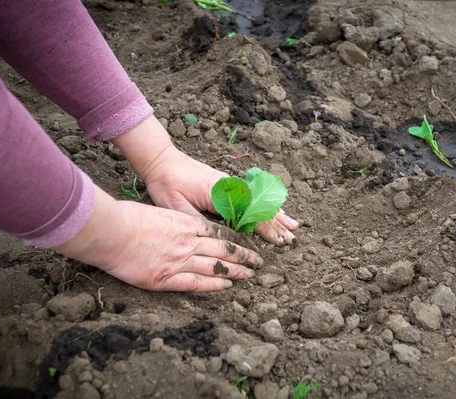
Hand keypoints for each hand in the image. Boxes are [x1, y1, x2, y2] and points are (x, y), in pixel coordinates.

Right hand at [55, 186, 261, 290]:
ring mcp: (178, 260)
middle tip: (259, 262)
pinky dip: (213, 286)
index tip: (247, 243)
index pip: (218, 232)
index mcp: (185, 223)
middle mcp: (187, 242)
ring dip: (235, 271)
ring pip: (215, 266)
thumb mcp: (158, 211)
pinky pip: (196, 283)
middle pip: (223, 249)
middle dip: (244, 256)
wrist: (111, 231)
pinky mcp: (166, 278)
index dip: (235, 239)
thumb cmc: (128, 217)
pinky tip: (227, 287)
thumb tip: (184, 226)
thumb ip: (175, 220)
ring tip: (250, 275)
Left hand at [112, 116, 299, 244]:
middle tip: (292, 240)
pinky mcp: (228, 183)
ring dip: (277, 215)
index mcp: (221, 194)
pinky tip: (276, 210)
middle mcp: (232, 187)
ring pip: (260, 201)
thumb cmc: (167, 184)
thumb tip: (221, 238)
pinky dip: (267, 205)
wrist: (161, 159)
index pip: (250, 215)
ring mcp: (232, 183)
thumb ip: (199, 223)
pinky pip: (254, 196)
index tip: (280, 242)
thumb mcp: (177, 208)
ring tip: (293, 226)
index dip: (266, 230)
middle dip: (278, 225)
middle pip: (260, 208)